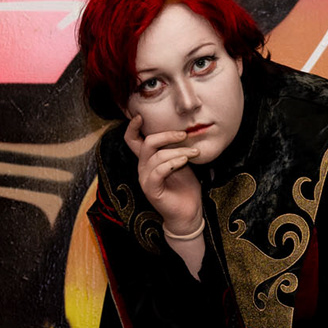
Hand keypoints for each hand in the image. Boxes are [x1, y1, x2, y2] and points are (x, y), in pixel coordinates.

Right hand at [124, 115, 200, 230]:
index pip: (132, 140)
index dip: (133, 127)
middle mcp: (143, 168)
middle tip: (184, 135)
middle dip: (166, 135)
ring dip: (178, 151)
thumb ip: (176, 147)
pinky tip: (184, 162)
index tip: (141, 115)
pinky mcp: (151, 190)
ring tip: (194, 153)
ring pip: (156, 156)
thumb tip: (183, 128)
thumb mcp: (181, 161)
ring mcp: (145, 179)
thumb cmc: (185, 186)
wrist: (189, 211)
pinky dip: (173, 163)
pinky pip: (158, 171)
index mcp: (148, 159)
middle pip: (146, 144)